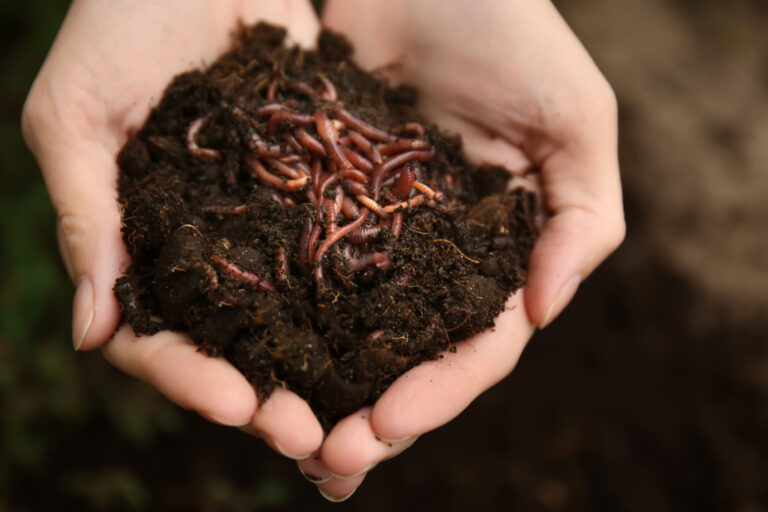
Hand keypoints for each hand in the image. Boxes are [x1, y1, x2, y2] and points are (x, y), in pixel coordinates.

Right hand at [22, 0, 324, 459]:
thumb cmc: (119, 22)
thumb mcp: (78, 113)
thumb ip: (88, 215)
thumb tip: (87, 331)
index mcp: (139, 243)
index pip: (154, 336)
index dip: (189, 377)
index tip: (236, 405)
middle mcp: (205, 247)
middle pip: (234, 342)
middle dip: (269, 393)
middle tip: (314, 437)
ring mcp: (262, 224)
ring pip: (293, 314)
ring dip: (323, 366)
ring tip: (362, 410)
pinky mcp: (315, 189)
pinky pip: (338, 250)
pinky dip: (362, 295)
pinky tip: (398, 329)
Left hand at [305, 0, 624, 499]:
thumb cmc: (511, 30)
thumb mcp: (574, 117)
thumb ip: (582, 217)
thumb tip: (545, 312)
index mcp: (505, 250)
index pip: (480, 343)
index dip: (442, 390)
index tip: (390, 423)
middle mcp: (443, 256)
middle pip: (413, 354)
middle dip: (376, 413)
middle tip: (327, 462)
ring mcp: (383, 235)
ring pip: (355, 330)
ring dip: (324, 388)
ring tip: (284, 437)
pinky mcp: (327, 205)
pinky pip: (304, 270)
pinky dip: (283, 320)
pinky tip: (252, 361)